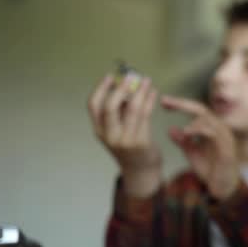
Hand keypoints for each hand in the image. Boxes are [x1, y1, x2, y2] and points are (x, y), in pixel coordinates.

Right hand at [88, 73, 161, 196]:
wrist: (140, 170)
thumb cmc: (129, 145)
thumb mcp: (116, 129)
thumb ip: (118, 110)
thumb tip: (126, 84)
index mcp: (99, 130)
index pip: (93, 106)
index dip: (100, 88)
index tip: (110, 76)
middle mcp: (109, 136)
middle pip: (110, 107)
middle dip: (121, 89)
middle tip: (131, 76)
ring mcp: (125, 140)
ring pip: (132, 110)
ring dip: (140, 92)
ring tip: (147, 81)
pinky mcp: (141, 143)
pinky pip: (146, 116)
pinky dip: (150, 101)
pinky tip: (153, 93)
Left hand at [161, 95, 239, 199]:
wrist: (222, 186)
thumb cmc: (210, 169)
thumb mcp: (192, 153)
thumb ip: (183, 142)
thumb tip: (170, 129)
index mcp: (210, 128)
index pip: (195, 110)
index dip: (179, 104)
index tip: (163, 102)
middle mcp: (218, 128)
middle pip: (201, 109)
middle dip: (181, 104)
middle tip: (164, 101)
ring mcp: (224, 137)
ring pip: (208, 119)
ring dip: (189, 118)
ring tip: (174, 121)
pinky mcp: (226, 147)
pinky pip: (213, 133)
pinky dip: (199, 130)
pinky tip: (186, 132)